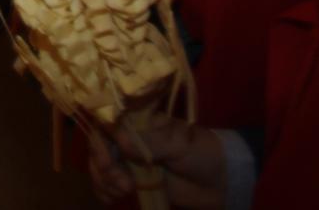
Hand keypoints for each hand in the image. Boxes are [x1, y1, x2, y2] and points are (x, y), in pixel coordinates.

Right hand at [87, 113, 228, 206]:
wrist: (219, 182)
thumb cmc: (201, 153)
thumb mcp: (179, 144)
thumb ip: (151, 142)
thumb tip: (120, 141)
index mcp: (139, 121)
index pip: (107, 123)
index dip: (100, 141)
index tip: (108, 162)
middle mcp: (129, 138)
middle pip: (99, 147)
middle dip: (104, 168)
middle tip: (124, 184)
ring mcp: (129, 160)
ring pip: (99, 167)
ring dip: (104, 181)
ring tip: (124, 192)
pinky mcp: (132, 181)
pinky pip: (107, 184)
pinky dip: (104, 192)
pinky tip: (113, 199)